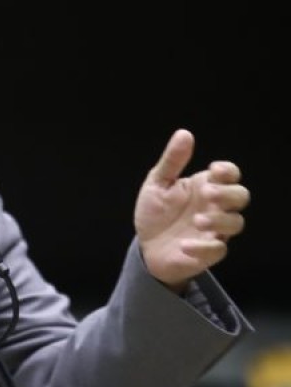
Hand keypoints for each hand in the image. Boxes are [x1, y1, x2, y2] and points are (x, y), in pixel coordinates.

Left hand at [134, 129, 249, 291]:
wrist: (146, 245)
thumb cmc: (155, 211)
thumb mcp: (157, 183)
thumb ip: (172, 161)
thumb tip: (185, 134)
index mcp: (205, 186)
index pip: (230, 175)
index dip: (228, 171)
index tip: (215, 170)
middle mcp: (215, 207)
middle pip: (241, 197)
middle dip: (229, 194)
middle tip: (207, 193)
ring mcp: (215, 230)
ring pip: (236, 223)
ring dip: (220, 221)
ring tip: (197, 220)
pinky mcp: (209, 252)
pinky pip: (217, 250)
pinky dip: (204, 248)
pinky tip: (184, 245)